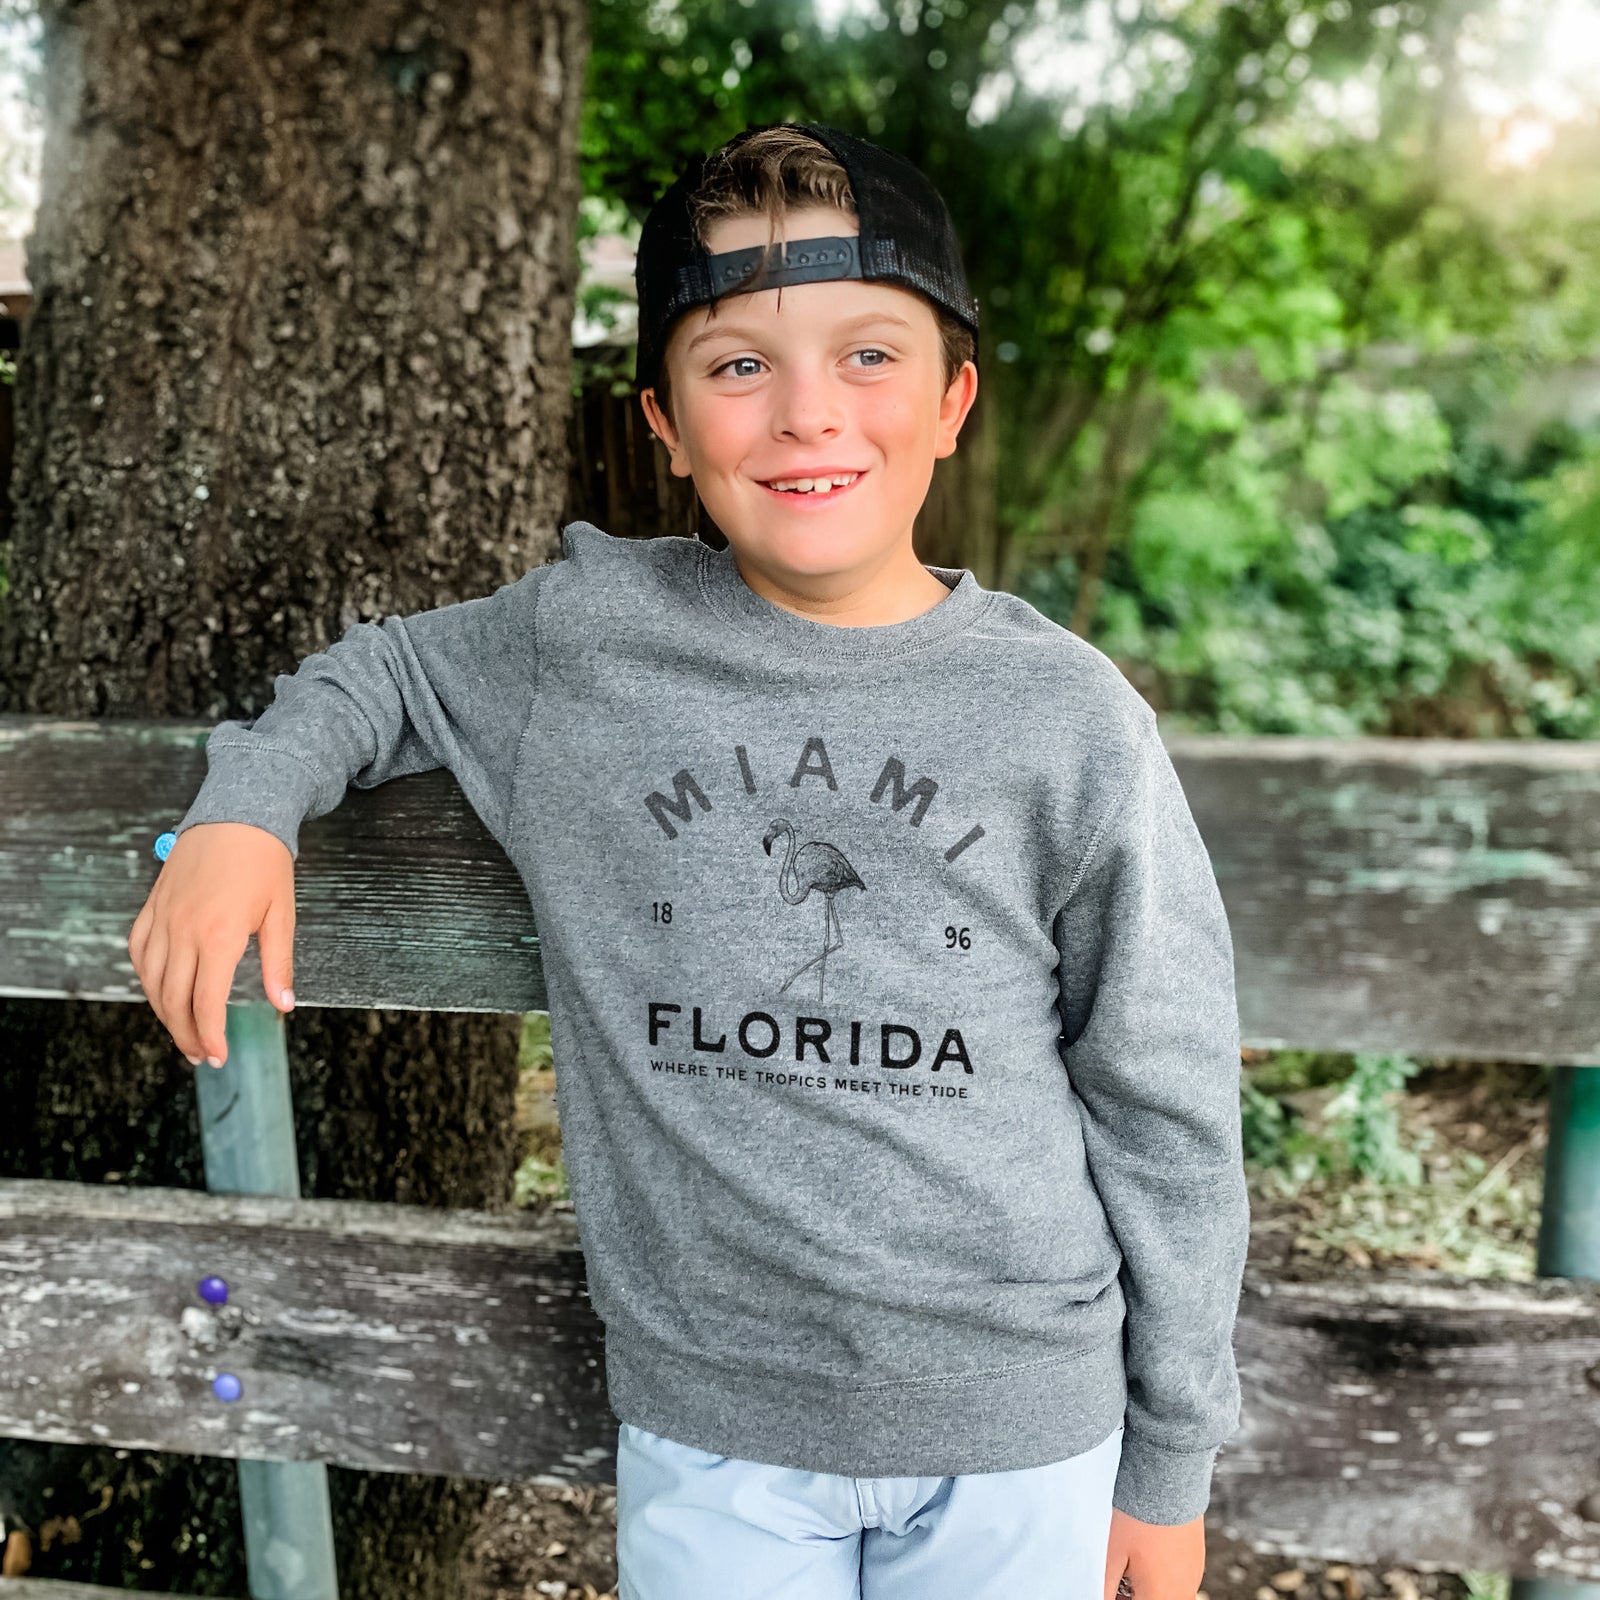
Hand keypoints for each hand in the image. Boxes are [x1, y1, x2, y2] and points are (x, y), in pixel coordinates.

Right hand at [127, 822, 296, 1067]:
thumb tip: (284, 1005)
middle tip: (202, 1055)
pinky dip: (146, 978)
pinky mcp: (152, 906)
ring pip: (151, 980)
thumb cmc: (265, 862)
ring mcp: (162, 918)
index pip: (206, 1002)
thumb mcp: (283, 914)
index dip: (211, 1035)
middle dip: (186, 1034)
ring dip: (164, 1013)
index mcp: (218, 935)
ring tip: (184, 1033)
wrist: (238, 814)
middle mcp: (183, 930)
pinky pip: (138, 951)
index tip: (218, 1055)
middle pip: (174, 999)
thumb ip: (278, 964)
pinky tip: (160, 992)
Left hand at [1104, 1506, 1205, 1599]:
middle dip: (1135, 1594)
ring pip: (1167, 1594)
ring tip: (1134, 1562)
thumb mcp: (1112, 1553)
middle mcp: (1180, 1594)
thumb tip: (1099, 1598)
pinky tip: (1152, 1553)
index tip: (1112, 1586)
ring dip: (1151, 1587)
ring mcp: (1193, 1579)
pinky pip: (1180, 1581)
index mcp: (1158, 1597)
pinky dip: (1164, 1575)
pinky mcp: (1198, 1563)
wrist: (1168, 1487)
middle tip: (1120, 1575)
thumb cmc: (1137, 1519)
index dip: (1119, 1599)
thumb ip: (1105, 1585)